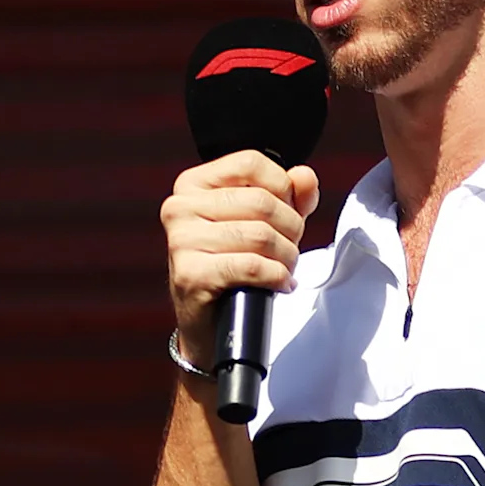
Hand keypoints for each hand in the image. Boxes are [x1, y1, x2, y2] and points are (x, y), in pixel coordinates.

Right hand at [162, 151, 320, 365]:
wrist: (209, 322)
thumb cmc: (236, 264)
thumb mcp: (265, 222)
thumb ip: (290, 194)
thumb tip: (305, 177)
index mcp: (192, 184)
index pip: (251, 163)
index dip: (283, 187)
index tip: (288, 214)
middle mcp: (179, 207)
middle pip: (261, 201)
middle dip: (290, 229)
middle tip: (290, 250)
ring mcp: (180, 241)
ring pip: (261, 235)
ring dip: (287, 257)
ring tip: (285, 268)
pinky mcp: (189, 274)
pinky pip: (251, 266)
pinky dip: (276, 276)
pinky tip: (279, 283)